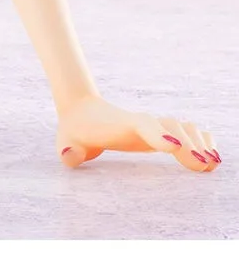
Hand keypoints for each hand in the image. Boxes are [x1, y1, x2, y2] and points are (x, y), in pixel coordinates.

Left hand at [56, 94, 219, 171]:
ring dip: (199, 143)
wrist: (81, 111)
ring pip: (183, 127)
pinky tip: (212, 159)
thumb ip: (67, 151)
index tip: (173, 147)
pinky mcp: (160, 134)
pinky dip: (202, 142)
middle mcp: (142, 123)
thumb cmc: (74, 131)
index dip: (158, 134)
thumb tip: (70, 155)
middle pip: (170, 126)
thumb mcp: (65, 142)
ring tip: (211, 165)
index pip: (142, 124)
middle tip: (203, 166)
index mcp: (120, 124)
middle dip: (188, 145)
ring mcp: (153, 127)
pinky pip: (188, 132)